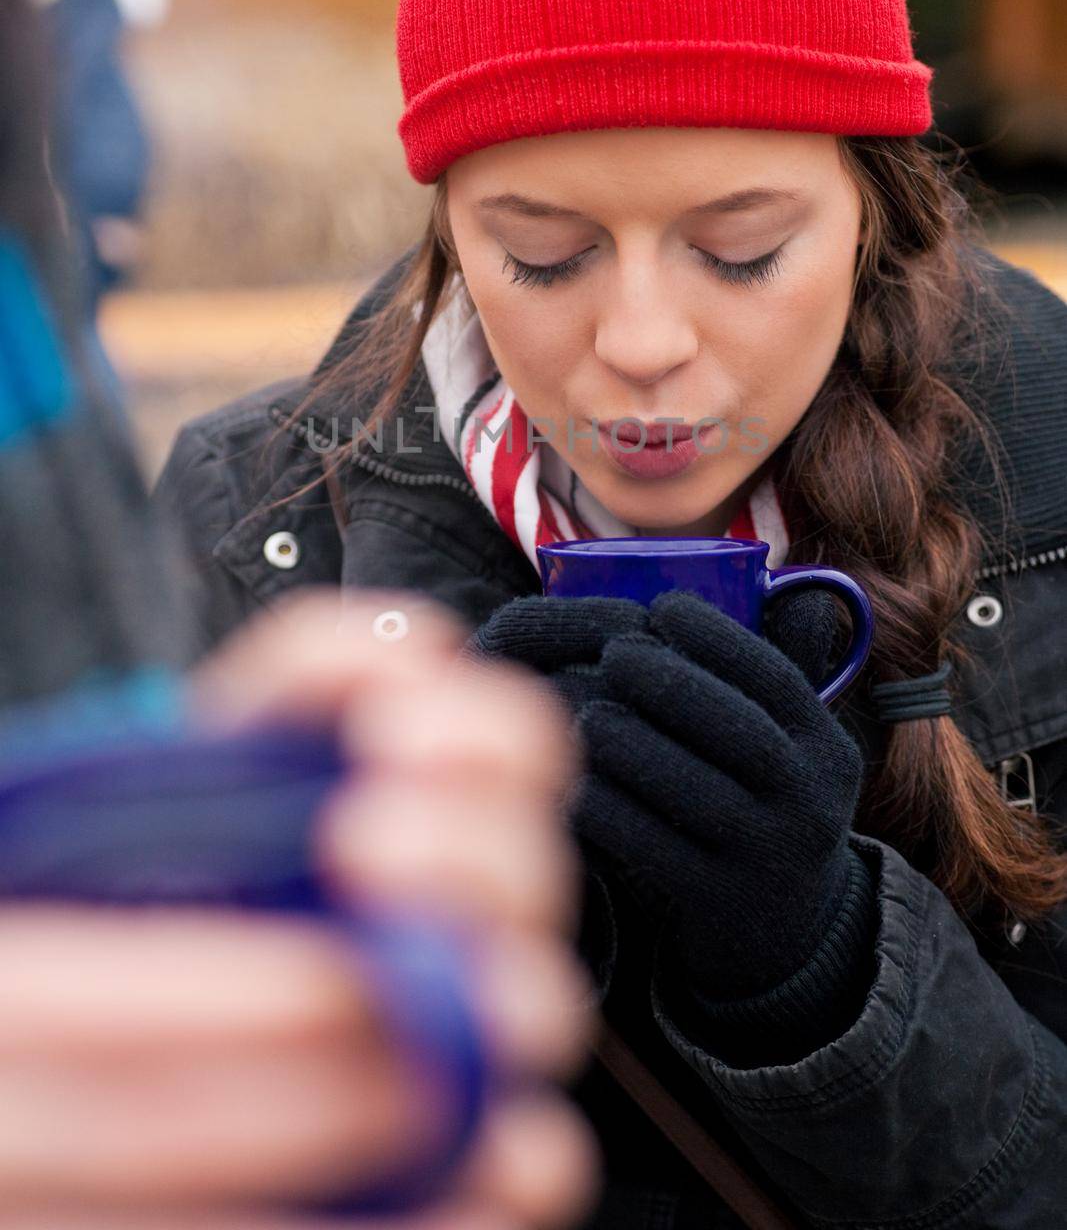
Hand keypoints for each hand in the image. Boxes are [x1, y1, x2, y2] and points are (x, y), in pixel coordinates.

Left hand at [0, 589, 595, 1228]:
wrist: (129, 993)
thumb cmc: (200, 857)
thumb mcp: (243, 740)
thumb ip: (316, 671)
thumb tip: (416, 646)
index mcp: (441, 797)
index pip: (519, 747)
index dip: (486, 732)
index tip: (398, 734)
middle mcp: (470, 906)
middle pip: (534, 870)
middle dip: (474, 848)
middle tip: (373, 844)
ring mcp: (471, 1024)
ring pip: (544, 1007)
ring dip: (510, 990)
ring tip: (446, 991)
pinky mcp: (459, 1143)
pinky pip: (525, 1162)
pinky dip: (522, 1162)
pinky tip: (500, 1154)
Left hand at [569, 587, 869, 1006]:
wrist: (786, 936)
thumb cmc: (764, 803)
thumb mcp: (792, 746)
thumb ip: (771, 673)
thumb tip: (759, 576)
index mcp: (828, 749)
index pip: (776, 679)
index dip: (718, 637)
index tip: (663, 606)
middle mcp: (811, 802)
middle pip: (737, 730)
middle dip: (670, 682)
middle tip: (614, 651)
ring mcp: (768, 858)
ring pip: (692, 789)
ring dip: (632, 743)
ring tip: (589, 712)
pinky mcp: (717, 903)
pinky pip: (652, 847)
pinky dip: (609, 808)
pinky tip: (574, 779)